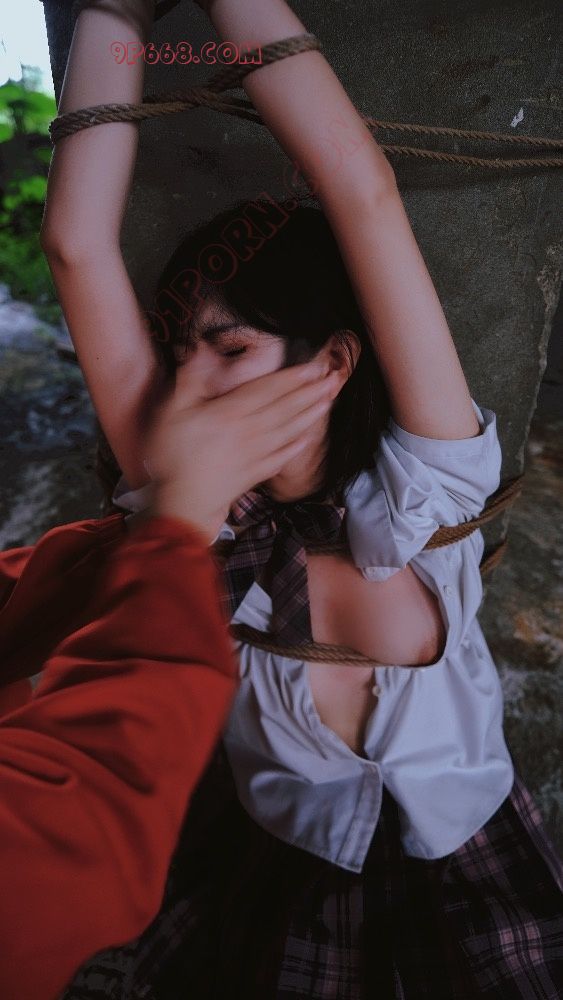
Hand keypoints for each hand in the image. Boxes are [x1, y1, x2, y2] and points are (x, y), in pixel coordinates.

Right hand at [147, 359, 338, 542]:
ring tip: (328, 402)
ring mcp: (254, 455)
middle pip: (285, 408)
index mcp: (230, 414)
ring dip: (310, 416)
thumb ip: (190, 380)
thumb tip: (202, 349)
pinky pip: (280, 458)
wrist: (182, 504)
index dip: (292, 377)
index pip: (268, 390)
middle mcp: (249, 432)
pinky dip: (295, 448)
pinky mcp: (254, 474)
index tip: (313, 367)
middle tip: (333, 380)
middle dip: (310, 393)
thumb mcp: (171, 412)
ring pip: (288, 431)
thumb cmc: (173, 458)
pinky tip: (308, 440)